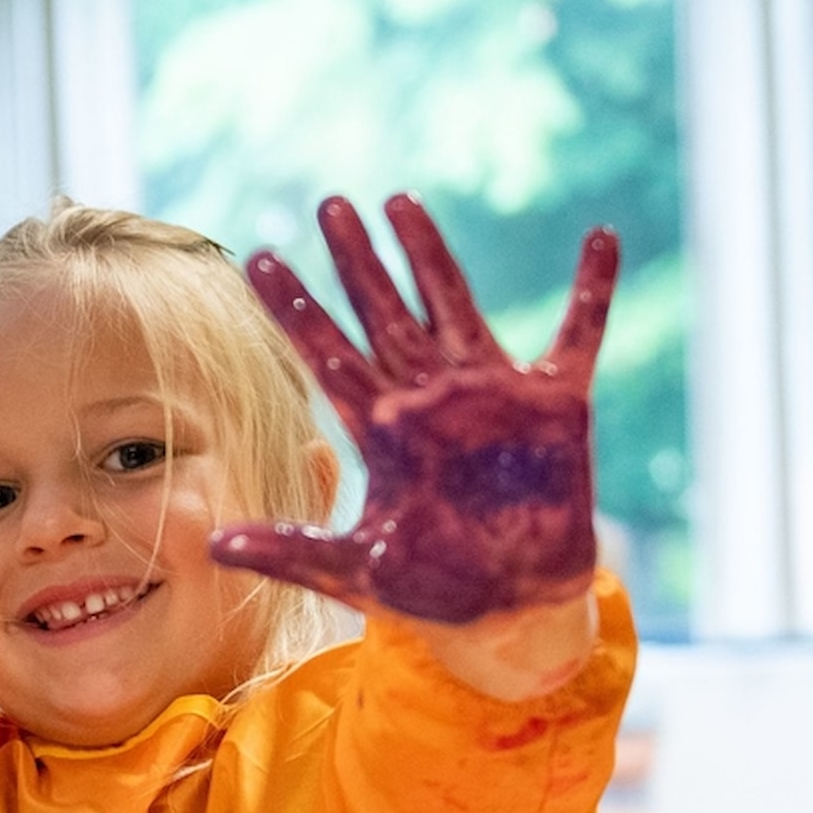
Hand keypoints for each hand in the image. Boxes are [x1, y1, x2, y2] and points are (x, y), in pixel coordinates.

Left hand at [212, 194, 618, 631]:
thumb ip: (288, 550)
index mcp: (382, 431)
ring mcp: (491, 395)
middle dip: (356, 260)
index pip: (327, 354)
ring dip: (430, 254)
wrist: (506, 610)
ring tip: (400, 201)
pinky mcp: (555, 405)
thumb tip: (210, 544)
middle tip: (328, 204)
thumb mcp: (351, 571)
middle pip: (383, 313)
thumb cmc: (429, 591)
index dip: (295, 307)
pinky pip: (580, 334)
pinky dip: (593, 290)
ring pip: (454, 303)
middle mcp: (429, 398)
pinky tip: (602, 237)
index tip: (260, 257)